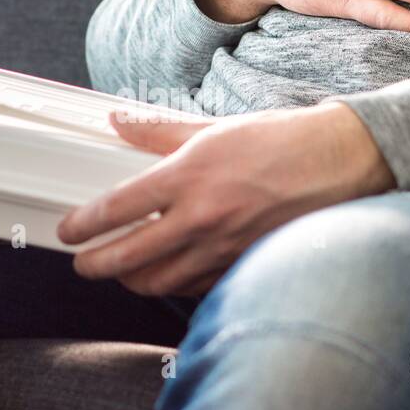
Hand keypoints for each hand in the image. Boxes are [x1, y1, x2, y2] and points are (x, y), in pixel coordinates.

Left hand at [57, 103, 393, 296]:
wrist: (341, 163)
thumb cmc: (279, 141)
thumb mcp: (212, 127)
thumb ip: (158, 130)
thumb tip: (116, 122)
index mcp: (189, 176)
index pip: (118, 208)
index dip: (83, 224)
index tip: (68, 230)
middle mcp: (202, 217)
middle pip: (127, 258)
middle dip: (95, 264)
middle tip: (82, 262)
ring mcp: (224, 248)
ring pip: (158, 281)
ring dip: (131, 280)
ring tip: (121, 269)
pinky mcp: (243, 266)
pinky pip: (194, 287)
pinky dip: (173, 283)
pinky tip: (168, 272)